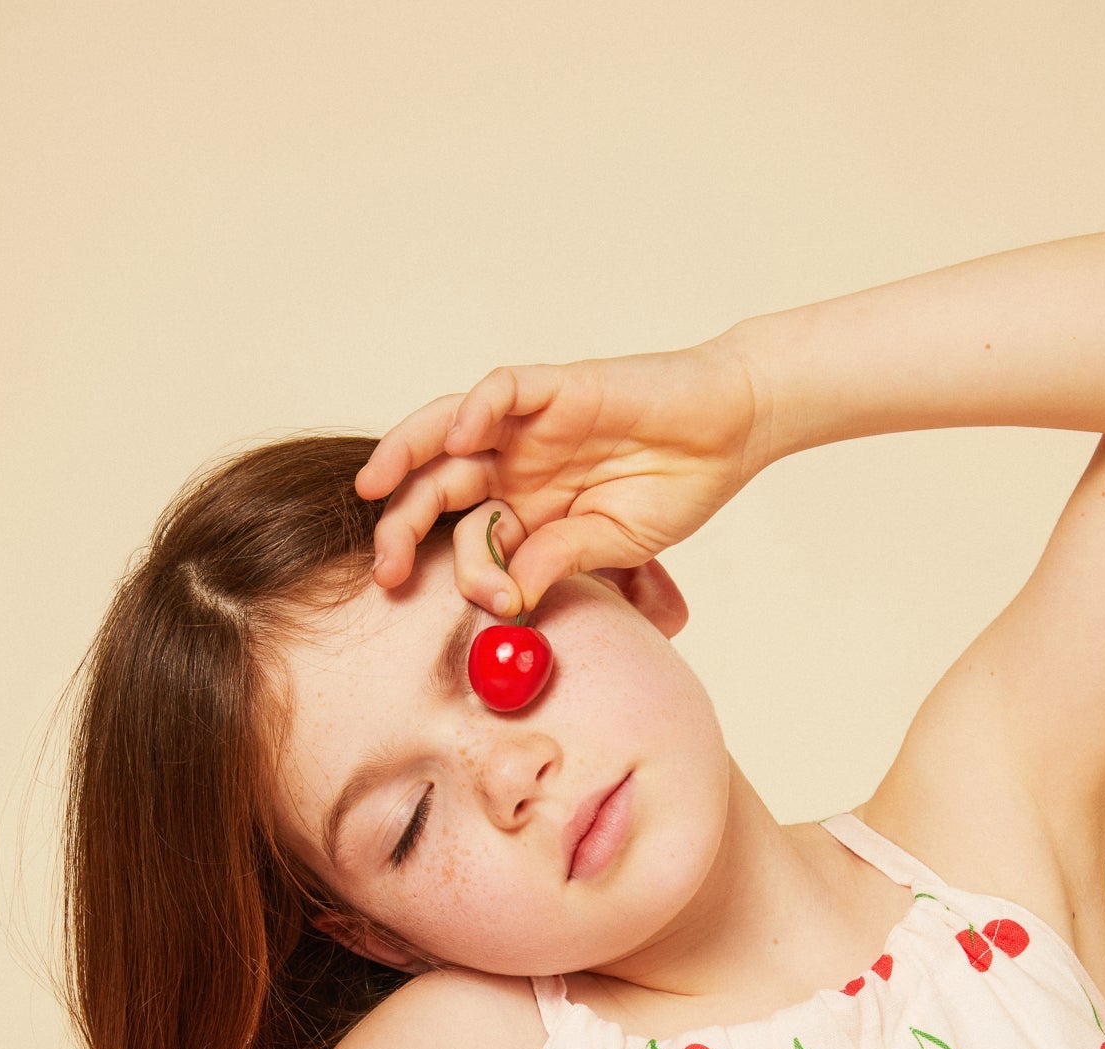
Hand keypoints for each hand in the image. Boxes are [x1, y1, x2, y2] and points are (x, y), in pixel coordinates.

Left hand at [354, 334, 764, 618]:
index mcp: (523, 510)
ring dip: (404, 454)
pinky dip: (474, 409)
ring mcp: (529, 426)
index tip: (486, 604)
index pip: (466, 538)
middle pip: (436, 488)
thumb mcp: (609, 543)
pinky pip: (500, 390)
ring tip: (375, 487)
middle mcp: (513, 466)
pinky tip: (459, 438)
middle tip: (386, 565)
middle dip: (401, 525)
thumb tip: (508, 600)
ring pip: (446, 431)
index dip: (462, 572)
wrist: (729, 434)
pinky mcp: (555, 388)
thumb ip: (556, 562)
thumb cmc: (672, 488)